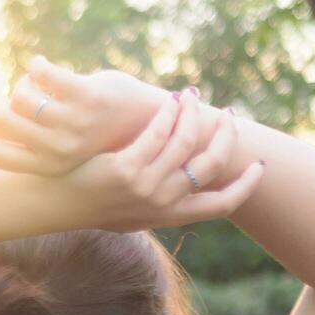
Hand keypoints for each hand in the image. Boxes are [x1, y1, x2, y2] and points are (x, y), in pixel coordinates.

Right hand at [0, 58, 182, 174]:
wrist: (150, 126)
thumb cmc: (97, 134)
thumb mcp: (58, 142)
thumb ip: (25, 135)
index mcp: (45, 165)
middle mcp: (56, 151)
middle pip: (0, 119)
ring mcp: (72, 126)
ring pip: (20, 96)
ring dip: (19, 80)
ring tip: (31, 75)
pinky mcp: (86, 99)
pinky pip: (41, 76)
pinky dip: (36, 65)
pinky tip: (42, 63)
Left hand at [57, 90, 264, 231]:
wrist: (56, 204)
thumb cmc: (94, 204)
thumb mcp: (134, 212)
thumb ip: (162, 203)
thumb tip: (190, 187)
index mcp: (169, 217)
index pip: (221, 207)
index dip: (246, 186)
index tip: (259, 166)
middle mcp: (161, 204)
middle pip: (210, 166)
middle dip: (225, 136)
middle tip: (227, 116)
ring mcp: (144, 187)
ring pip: (186, 142)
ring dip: (194, 115)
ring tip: (192, 98)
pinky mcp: (126, 168)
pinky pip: (158, 132)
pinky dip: (168, 113)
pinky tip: (169, 101)